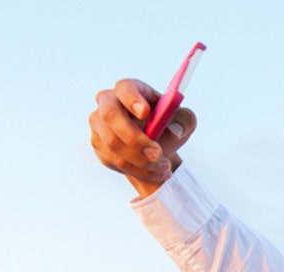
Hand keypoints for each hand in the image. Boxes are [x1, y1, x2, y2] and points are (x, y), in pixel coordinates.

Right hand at [89, 78, 196, 196]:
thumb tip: (174, 130)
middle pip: (110, 116)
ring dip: (141, 160)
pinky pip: (114, 160)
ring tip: (165, 167)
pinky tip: (155, 172)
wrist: (158, 146)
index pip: (125, 88)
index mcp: (131, 89)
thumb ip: (185, 121)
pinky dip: (138, 170)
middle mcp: (109, 102)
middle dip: (134, 138)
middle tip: (157, 153)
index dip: (132, 99)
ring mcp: (99, 124)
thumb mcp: (184, 121)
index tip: (145, 112)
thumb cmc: (169, 125)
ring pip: (113, 143)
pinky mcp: (98, 144)